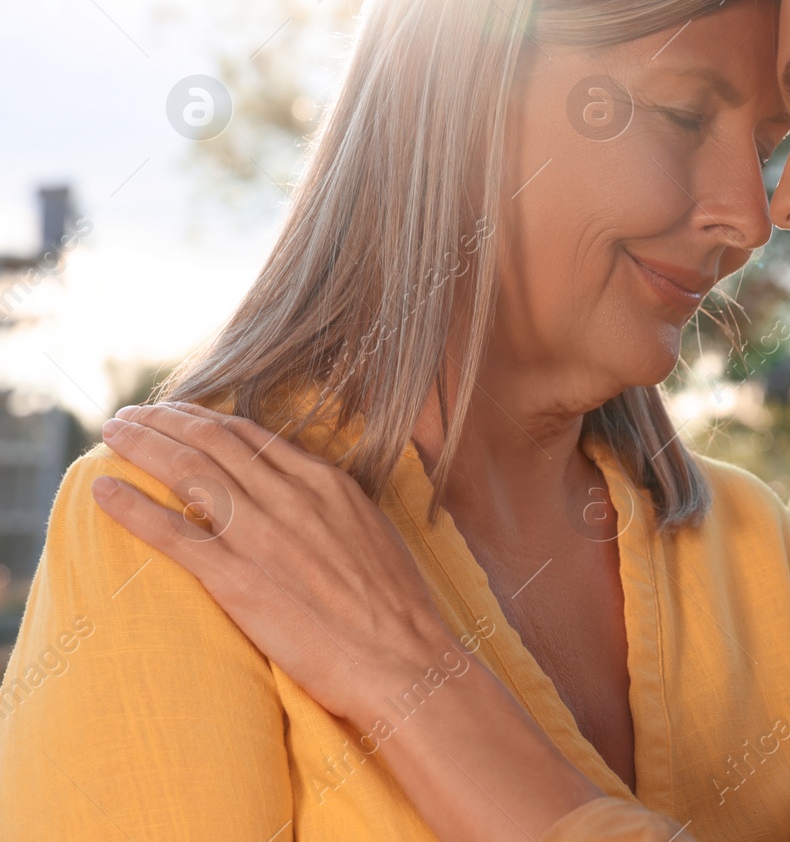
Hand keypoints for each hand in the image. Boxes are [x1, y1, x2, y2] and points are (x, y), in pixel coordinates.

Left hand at [93, 402, 461, 726]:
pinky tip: (104, 490)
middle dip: (165, 420)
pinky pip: (172, 532)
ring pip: (188, 471)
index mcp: (327, 484)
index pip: (253, 436)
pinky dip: (132, 507)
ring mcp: (262, 536)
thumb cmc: (397, 609)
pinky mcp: (236, 579)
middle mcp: (291, 498)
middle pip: (212, 441)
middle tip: (132, 414)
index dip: (207, 420)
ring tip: (112, 434)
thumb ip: (334, 508)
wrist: (403, 658)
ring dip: (142, 446)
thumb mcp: (373, 534)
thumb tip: (313, 500)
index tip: (180, 415)